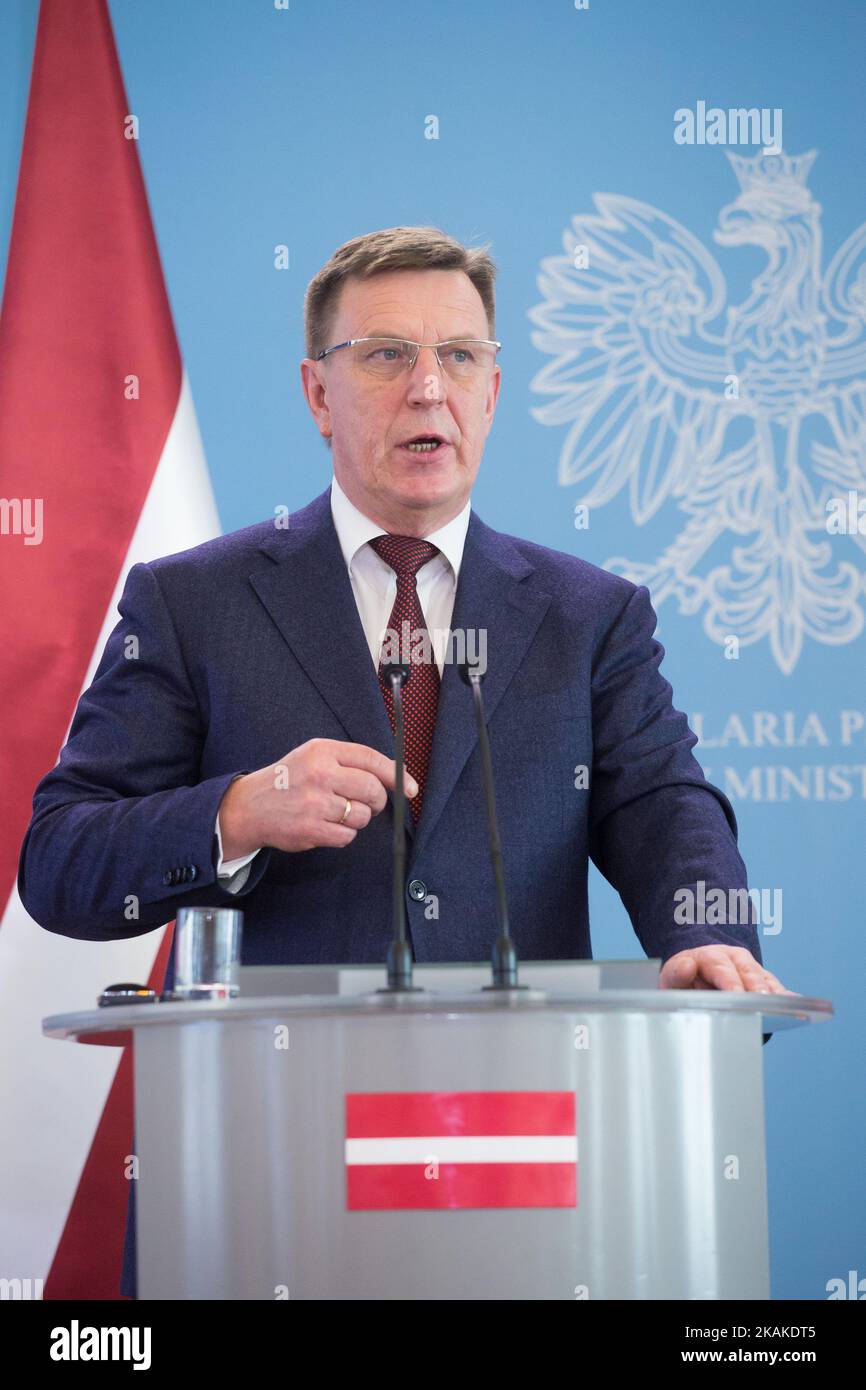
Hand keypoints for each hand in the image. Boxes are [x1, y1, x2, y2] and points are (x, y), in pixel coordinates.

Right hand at [218, 738, 417, 854]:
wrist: (250, 806)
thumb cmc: (288, 781)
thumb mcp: (314, 757)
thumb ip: (350, 762)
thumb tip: (396, 775)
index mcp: (322, 751)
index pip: (371, 759)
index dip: (396, 775)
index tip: (410, 788)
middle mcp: (320, 774)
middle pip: (373, 790)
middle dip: (376, 801)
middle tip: (367, 803)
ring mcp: (316, 803)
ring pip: (362, 816)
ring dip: (357, 818)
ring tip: (336, 812)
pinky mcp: (312, 829)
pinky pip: (347, 836)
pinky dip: (342, 834)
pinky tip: (326, 825)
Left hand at [659, 945, 794, 992]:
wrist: (695, 973)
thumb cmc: (684, 981)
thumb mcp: (672, 978)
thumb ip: (675, 974)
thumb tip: (686, 966)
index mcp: (709, 956)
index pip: (721, 968)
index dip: (730, 982)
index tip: (736, 994)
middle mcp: (732, 958)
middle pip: (748, 972)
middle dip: (756, 987)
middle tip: (764, 1003)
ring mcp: (749, 968)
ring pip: (764, 978)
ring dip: (773, 992)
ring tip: (783, 1006)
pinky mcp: (761, 980)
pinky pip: (774, 986)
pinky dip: (784, 996)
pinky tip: (793, 1004)